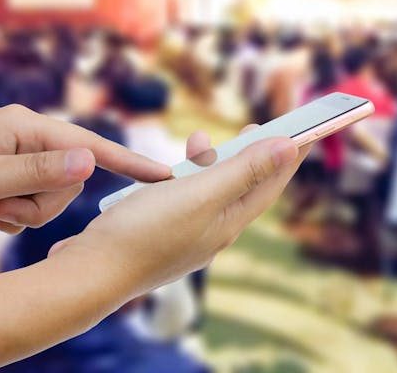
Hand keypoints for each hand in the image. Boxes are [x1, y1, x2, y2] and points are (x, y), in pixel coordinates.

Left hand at [0, 105, 170, 233]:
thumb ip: (40, 172)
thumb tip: (90, 162)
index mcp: (27, 126)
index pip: (91, 145)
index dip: (130, 163)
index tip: (165, 176)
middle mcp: (29, 135)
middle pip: (71, 179)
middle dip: (43, 204)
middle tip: (3, 209)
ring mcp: (20, 154)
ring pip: (53, 195)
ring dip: (25, 212)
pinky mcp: (11, 171)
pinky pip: (34, 200)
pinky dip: (15, 213)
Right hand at [49, 124, 310, 298]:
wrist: (90, 272)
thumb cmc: (145, 231)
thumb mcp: (201, 193)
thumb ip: (244, 170)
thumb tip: (289, 148)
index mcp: (229, 223)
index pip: (271, 184)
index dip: (289, 155)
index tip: (307, 129)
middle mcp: (213, 232)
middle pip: (243, 187)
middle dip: (252, 154)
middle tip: (255, 124)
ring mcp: (186, 235)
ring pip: (209, 191)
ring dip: (210, 161)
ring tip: (197, 139)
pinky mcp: (160, 233)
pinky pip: (183, 199)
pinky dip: (182, 178)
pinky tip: (166, 169)